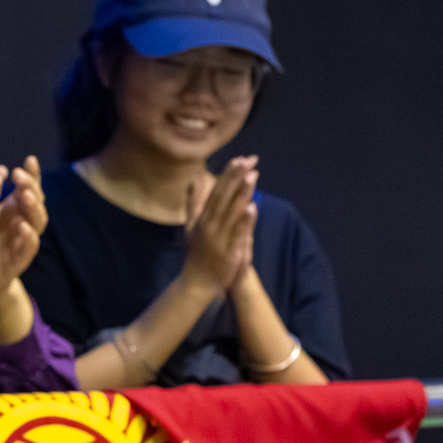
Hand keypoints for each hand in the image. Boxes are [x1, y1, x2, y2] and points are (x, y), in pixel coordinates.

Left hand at [0, 155, 46, 294]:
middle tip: (20, 175)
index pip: (28, 188)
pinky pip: (31, 246)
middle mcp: (25, 221)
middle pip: (36, 200)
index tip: (29, 159)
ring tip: (24, 195)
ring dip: (33, 207)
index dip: (32, 175)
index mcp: (16, 209)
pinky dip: (29, 236)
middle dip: (31, 186)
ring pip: (38, 221)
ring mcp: (26, 239)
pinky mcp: (23, 257)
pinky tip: (22, 226)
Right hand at [181, 155, 257, 295]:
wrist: (196, 282)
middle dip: (236, 178)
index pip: (217, 191)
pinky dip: (244, 220)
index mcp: (203, 217)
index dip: (228, 175)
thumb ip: (193, 202)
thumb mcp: (190, 225)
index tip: (239, 159)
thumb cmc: (195, 254)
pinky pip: (237, 233)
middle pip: (224, 197)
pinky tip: (252, 207)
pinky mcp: (228, 250)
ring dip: (242, 193)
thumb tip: (194, 180)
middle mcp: (210, 224)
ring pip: (232, 211)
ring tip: (252, 175)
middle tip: (248, 160)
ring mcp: (219, 237)